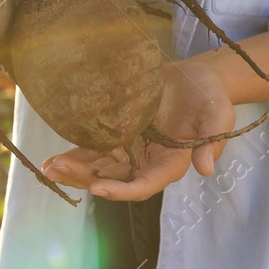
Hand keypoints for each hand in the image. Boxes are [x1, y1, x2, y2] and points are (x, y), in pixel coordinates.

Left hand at [39, 58, 235, 199]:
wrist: (196, 78)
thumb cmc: (210, 96)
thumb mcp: (219, 113)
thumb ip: (213, 140)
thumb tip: (206, 169)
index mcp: (171, 164)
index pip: (143, 185)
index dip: (121, 190)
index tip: (97, 188)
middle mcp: (147, 162)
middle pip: (113, 179)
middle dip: (85, 178)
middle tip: (58, 169)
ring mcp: (131, 149)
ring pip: (99, 167)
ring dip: (74, 170)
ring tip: (49, 167)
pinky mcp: (119, 133)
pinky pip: (95, 148)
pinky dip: (75, 153)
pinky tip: (52, 157)